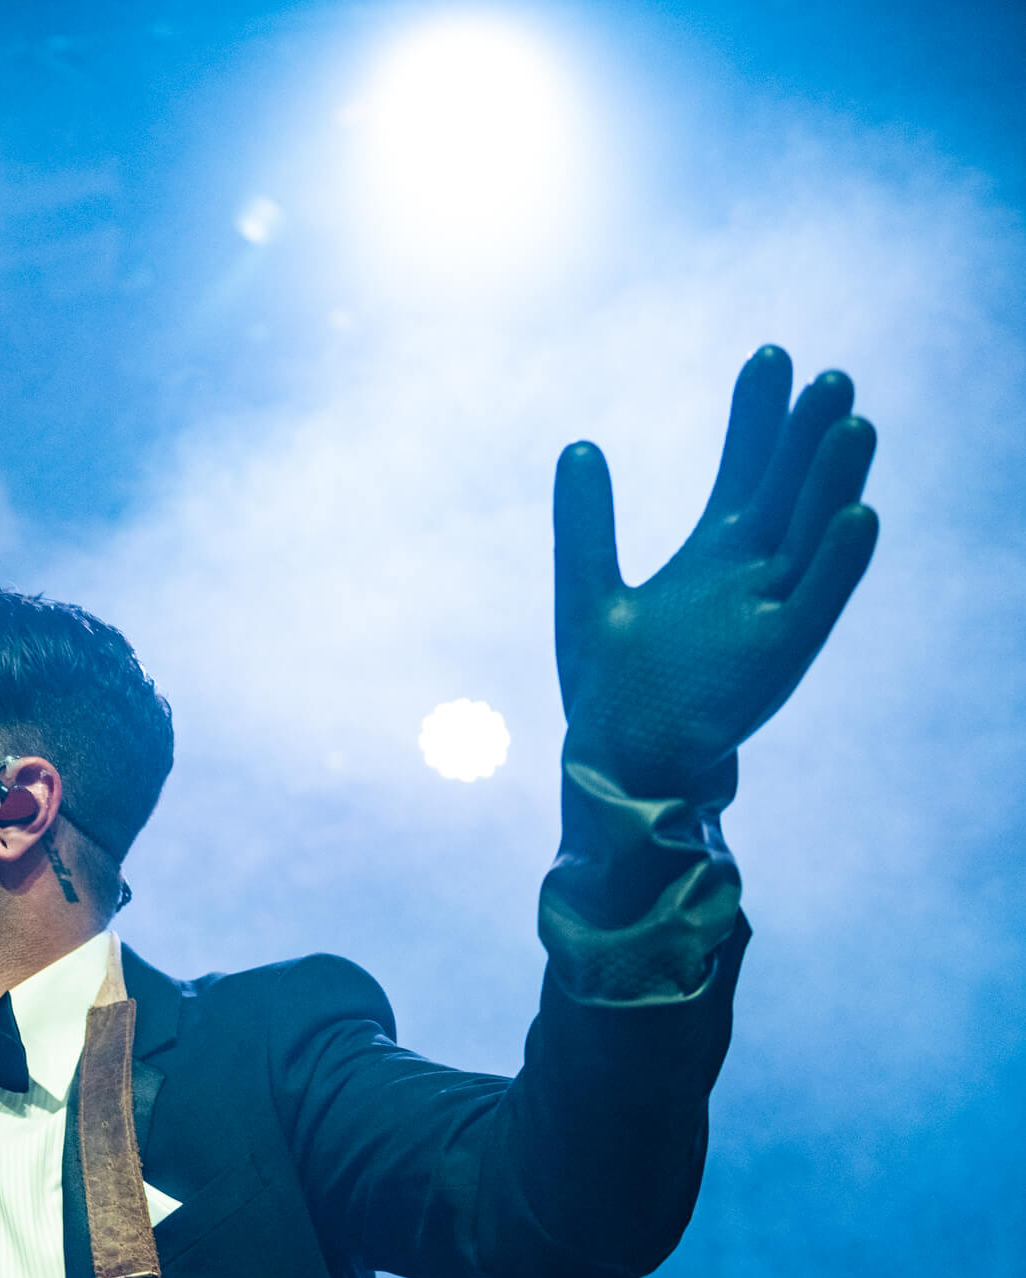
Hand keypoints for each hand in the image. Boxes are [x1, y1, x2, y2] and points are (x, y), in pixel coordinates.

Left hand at [554, 345, 878, 796]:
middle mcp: (751, 578)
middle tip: (831, 374)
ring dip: (832, 484)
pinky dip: (836, 563)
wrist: (619, 764)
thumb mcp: (586, 593)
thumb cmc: (612, 688)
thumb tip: (579, 445)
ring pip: (810, 536)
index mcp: (713, 556)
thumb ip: (584, 525)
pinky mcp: (777, 660)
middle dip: (807, 436)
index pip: (745, 470)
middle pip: (788, 492)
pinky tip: (859, 514)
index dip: (758, 417)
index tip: (774, 353)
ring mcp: (770, 616)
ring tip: (852, 422)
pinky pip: (815, 605)